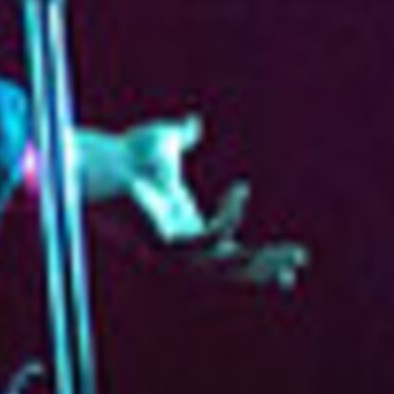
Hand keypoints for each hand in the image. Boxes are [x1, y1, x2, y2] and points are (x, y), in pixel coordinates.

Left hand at [92, 118, 306, 288]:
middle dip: (265, 268)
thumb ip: (183, 138)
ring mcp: (169, 248)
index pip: (229, 251)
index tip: (294, 260)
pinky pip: (204, 240)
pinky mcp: (159, 242)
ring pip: (221, 268)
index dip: (259, 258)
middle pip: (230, 268)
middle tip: (298, 263)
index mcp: (186, 228)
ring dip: (256, 262)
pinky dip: (227, 220)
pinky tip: (240, 191)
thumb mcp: (164, 142)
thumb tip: (192, 124)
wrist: (95, 158)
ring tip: (290, 253)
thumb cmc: (123, 154)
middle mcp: (179, 244)